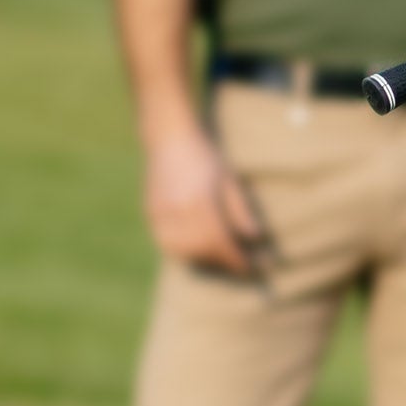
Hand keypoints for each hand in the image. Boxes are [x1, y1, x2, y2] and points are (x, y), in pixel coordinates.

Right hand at [145, 127, 265, 272]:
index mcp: (201, 203)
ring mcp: (161, 214)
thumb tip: (254, 239)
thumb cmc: (205, 157)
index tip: (251, 268)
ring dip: (202, 260)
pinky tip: (195, 249)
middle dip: (222, 262)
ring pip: (182, 251)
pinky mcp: (151, 213)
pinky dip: (182, 251)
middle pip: (202, 250)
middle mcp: (178, 212)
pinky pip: (166, 243)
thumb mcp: (229, 181)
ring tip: (218, 258)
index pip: (221, 243)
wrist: (170, 138)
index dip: (236, 259)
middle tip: (237, 264)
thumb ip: (240, 211)